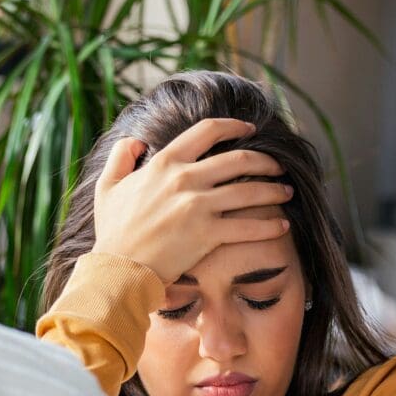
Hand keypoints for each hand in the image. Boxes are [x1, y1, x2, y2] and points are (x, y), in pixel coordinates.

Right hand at [91, 118, 292, 283]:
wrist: (119, 269)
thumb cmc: (113, 232)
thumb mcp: (108, 187)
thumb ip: (120, 157)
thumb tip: (135, 141)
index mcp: (165, 162)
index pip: (208, 131)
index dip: (234, 127)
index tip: (250, 130)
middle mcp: (185, 179)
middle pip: (238, 159)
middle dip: (265, 161)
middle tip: (278, 166)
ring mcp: (198, 206)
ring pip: (249, 190)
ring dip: (274, 190)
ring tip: (287, 192)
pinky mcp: (208, 235)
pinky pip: (248, 226)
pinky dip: (270, 225)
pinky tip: (282, 225)